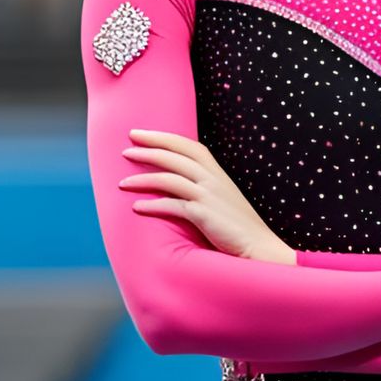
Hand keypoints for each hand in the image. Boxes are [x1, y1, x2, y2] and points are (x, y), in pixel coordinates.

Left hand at [119, 128, 292, 263]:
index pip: (188, 145)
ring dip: (142, 180)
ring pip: (169, 179)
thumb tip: (180, 182)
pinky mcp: (204, 216)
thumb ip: (205, 186)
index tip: (140, 134)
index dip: (163, 137)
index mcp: (217, 172)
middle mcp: (213, 179)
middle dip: (148, 150)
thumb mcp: (224, 198)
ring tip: (122, 183)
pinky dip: (152, 206)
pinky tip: (136, 208)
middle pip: (174, 156)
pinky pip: (172, 206)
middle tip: (125, 149)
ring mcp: (208, 196)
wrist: (259, 247)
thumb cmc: (238, 225)